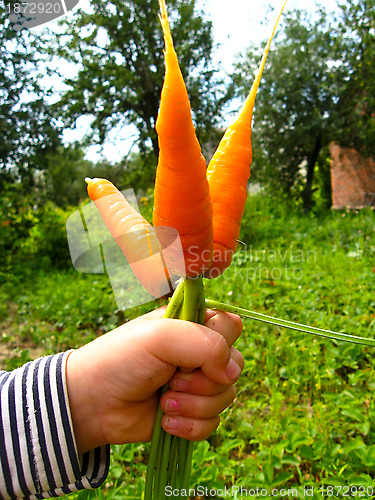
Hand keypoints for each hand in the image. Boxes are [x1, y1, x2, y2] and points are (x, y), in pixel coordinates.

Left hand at [66, 308, 242, 453]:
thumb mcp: (161, 337)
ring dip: (193, 405)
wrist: (93, 403)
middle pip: (234, 366)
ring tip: (163, 401)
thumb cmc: (122, 360)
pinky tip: (164, 421)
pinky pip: (212, 424)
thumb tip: (232, 373)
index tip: (193, 356)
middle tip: (172, 379)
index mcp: (192, 325)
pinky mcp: (191, 414)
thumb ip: (206, 343)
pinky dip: (190, 426)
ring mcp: (196, 384)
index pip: (231, 326)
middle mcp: (199, 353)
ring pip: (226, 398)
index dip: (220, 344)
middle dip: (203, 380)